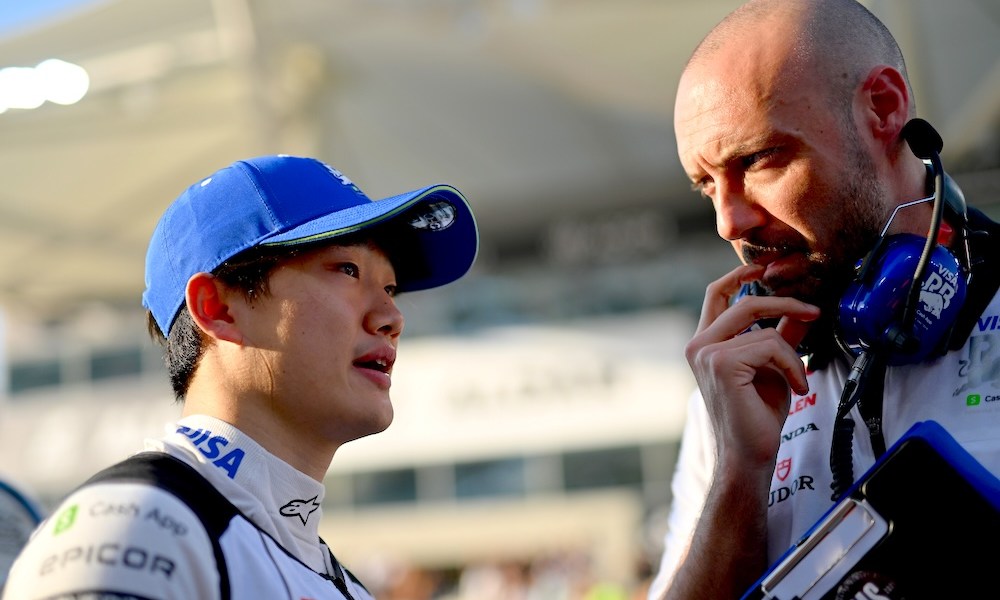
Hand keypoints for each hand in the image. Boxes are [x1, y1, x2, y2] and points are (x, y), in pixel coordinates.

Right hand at [685, 264, 820, 470]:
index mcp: (705, 342)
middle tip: (814, 312)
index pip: (717, 294)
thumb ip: (781, 336)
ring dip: (792, 353)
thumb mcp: (773, 366)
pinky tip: (796, 388)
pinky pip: (770, 346)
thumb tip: (800, 310)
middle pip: (744, 302)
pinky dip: (792, 366)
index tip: (766, 267)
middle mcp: (699, 344)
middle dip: (784, 303)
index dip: (740, 274)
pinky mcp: (722, 364)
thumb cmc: (758, 415)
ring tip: (799, 379)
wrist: (750, 454)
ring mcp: (706, 353)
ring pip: (763, 328)